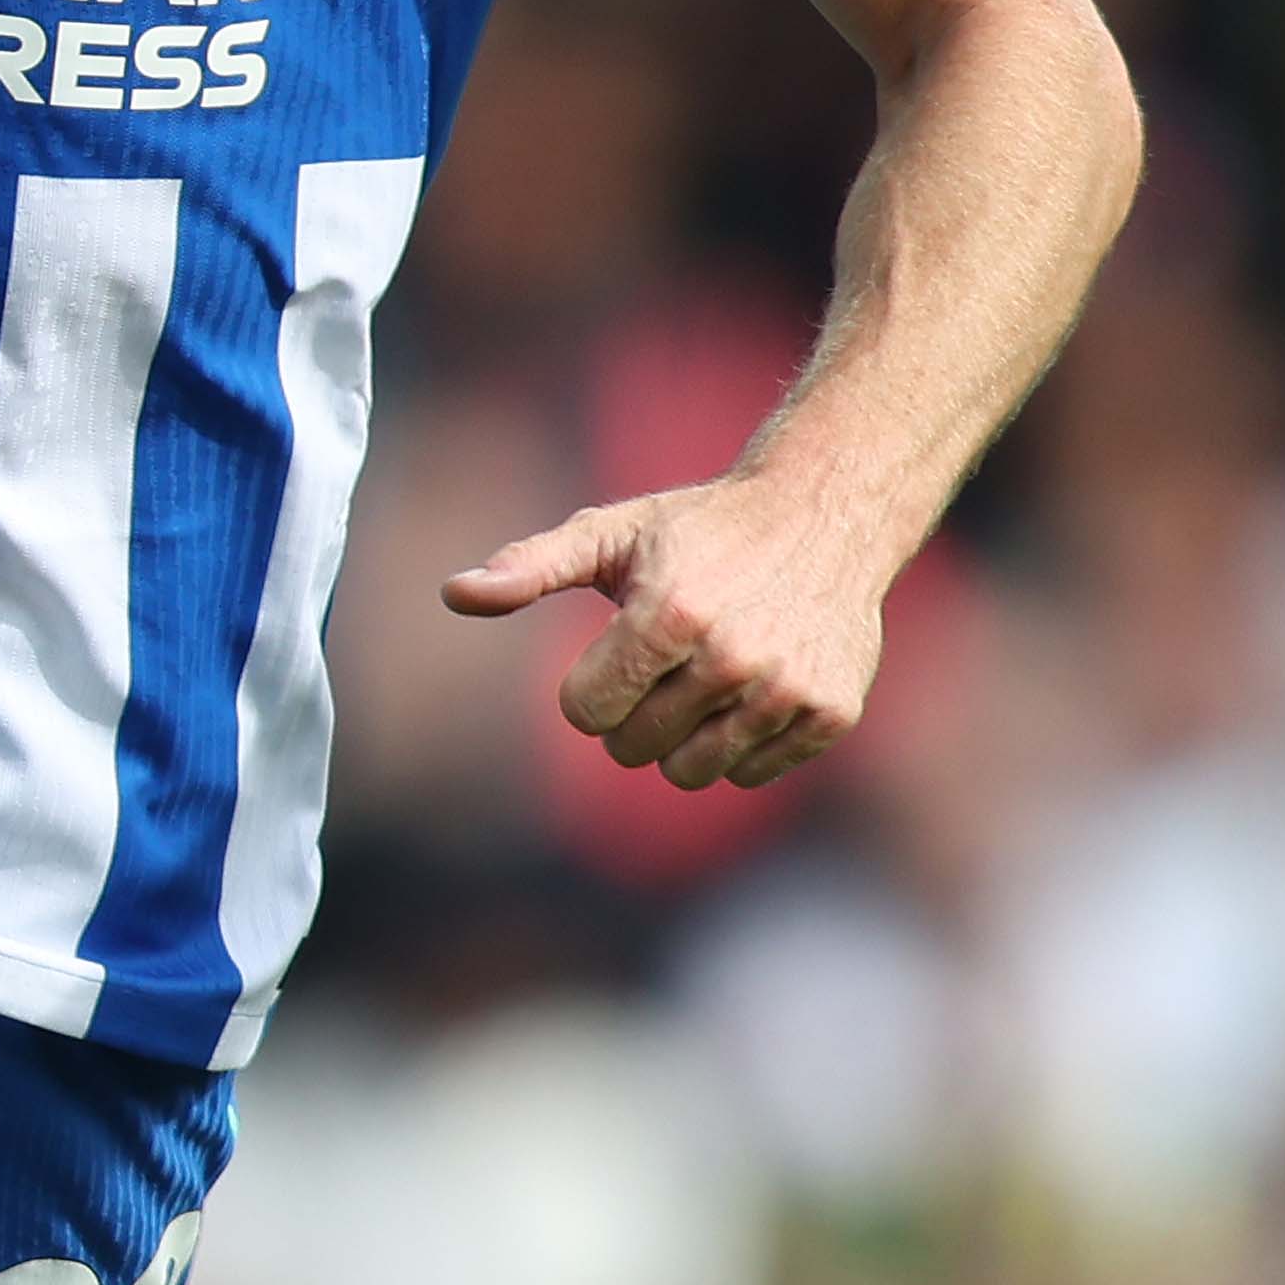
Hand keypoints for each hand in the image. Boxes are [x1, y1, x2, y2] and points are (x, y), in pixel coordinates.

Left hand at [442, 474, 902, 790]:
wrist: (826, 511)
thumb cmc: (702, 527)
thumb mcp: (613, 534)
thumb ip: (531, 567)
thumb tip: (454, 592)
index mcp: (669, 614)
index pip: (585, 713)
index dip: (590, 686)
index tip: (618, 648)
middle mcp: (733, 658)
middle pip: (633, 749)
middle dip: (635, 711)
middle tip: (667, 659)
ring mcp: (786, 690)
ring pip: (692, 773)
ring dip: (685, 736)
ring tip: (707, 676)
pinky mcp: (829, 713)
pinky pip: (750, 773)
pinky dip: (743, 742)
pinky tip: (757, 684)